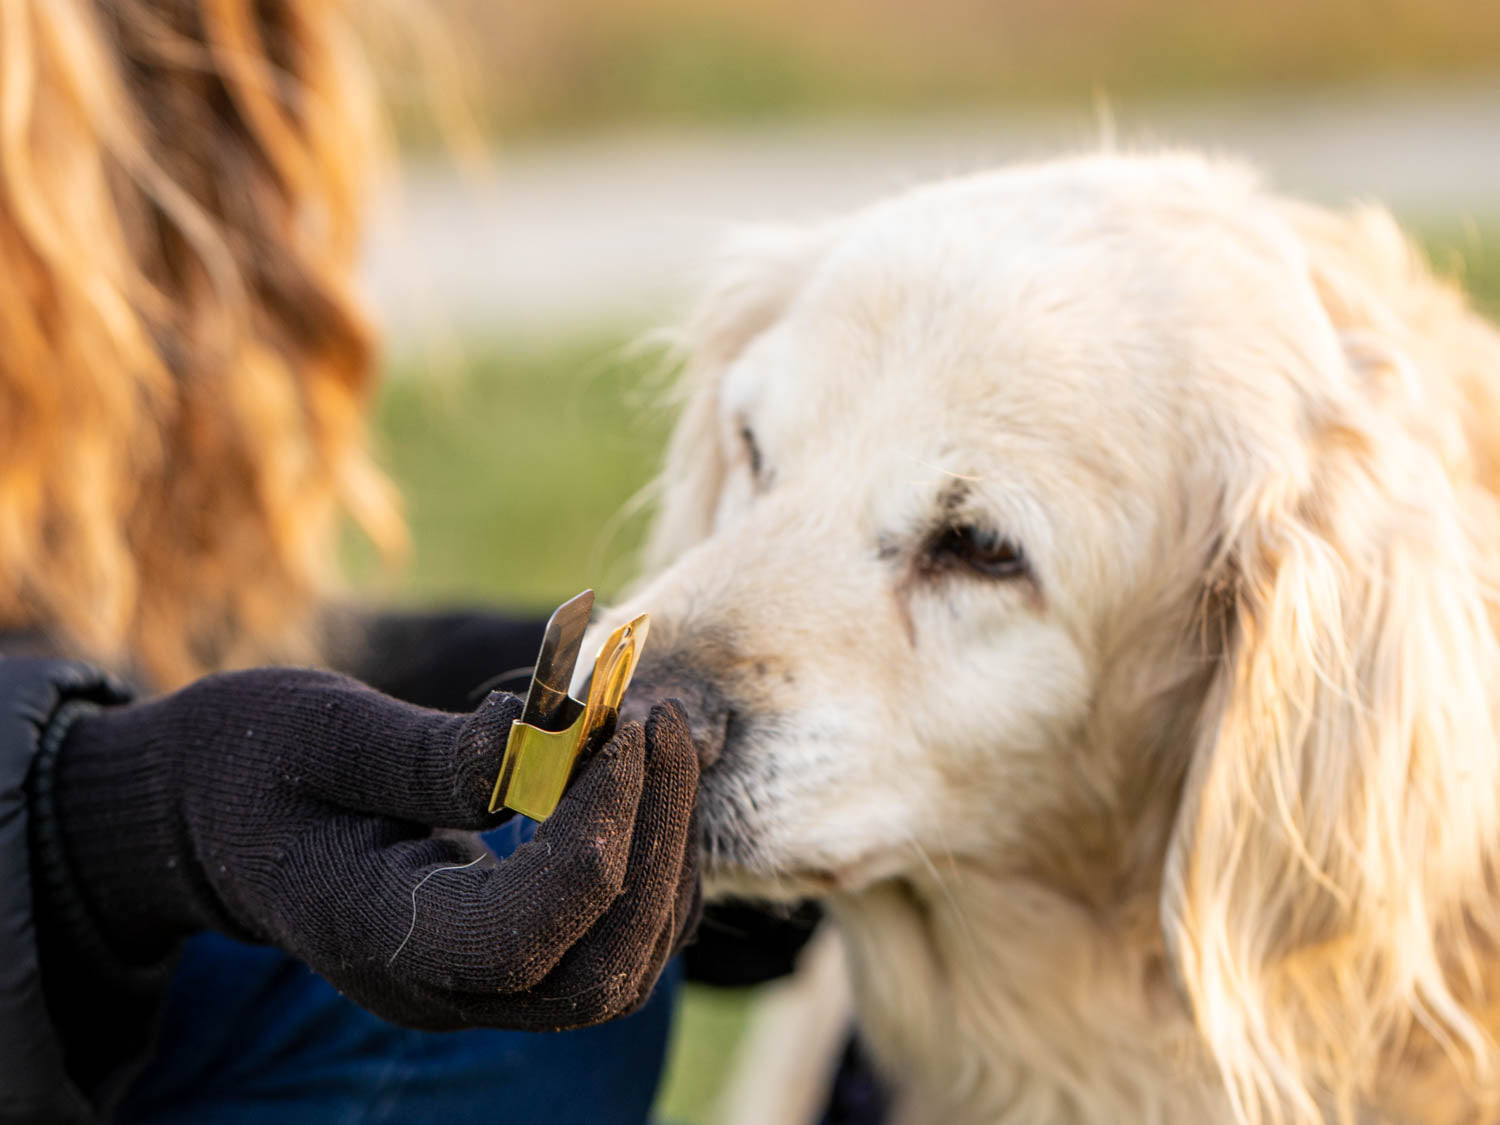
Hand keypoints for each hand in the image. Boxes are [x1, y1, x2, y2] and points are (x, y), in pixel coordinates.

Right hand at [44, 667, 699, 1030]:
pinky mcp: (510, 956)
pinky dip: (653, 861)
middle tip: (660, 719)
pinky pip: (617, 939)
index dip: (595, 832)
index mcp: (374, 936)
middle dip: (657, 844)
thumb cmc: (253, 765)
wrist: (215, 823)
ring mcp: (478, 985)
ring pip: (626, 967)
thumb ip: (434, 755)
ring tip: (657, 733)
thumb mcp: (323, 734)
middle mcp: (437, 988)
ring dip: (667, 851)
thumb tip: (551, 741)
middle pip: (601, 973)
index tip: (619, 726)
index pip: (521, 936)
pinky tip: (638, 776)